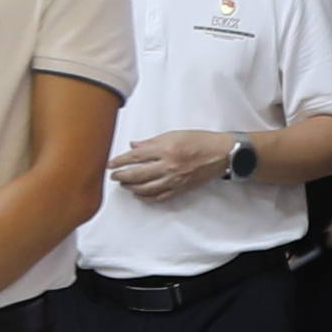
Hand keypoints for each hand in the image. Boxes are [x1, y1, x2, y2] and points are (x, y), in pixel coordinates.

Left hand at [106, 125, 229, 201]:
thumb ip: (152, 142)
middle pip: (137, 175)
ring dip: (132, 188)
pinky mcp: (180, 189)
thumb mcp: (174, 134)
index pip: (136, 157)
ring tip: (124, 185)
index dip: (120, 161)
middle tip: (114, 176)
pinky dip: (147, 197)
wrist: (221, 154)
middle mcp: (168, 166)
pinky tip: (139, 195)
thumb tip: (134, 146)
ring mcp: (174, 180)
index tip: (111, 164)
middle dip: (122, 176)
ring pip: (146, 188)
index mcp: (165, 150)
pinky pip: (159, 197)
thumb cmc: (200, 140)